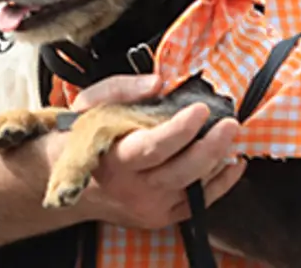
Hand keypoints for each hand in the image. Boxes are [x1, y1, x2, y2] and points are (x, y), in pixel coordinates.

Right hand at [64, 74, 244, 230]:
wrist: (67, 180)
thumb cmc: (82, 136)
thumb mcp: (91, 103)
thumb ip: (124, 89)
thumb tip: (159, 83)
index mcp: (115, 160)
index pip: (153, 148)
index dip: (180, 129)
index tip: (200, 109)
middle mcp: (133, 190)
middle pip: (181, 172)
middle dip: (210, 147)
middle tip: (230, 123)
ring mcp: (149, 208)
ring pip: (194, 190)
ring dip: (219, 162)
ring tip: (230, 135)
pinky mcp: (161, 217)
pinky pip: (199, 205)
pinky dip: (221, 184)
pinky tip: (233, 162)